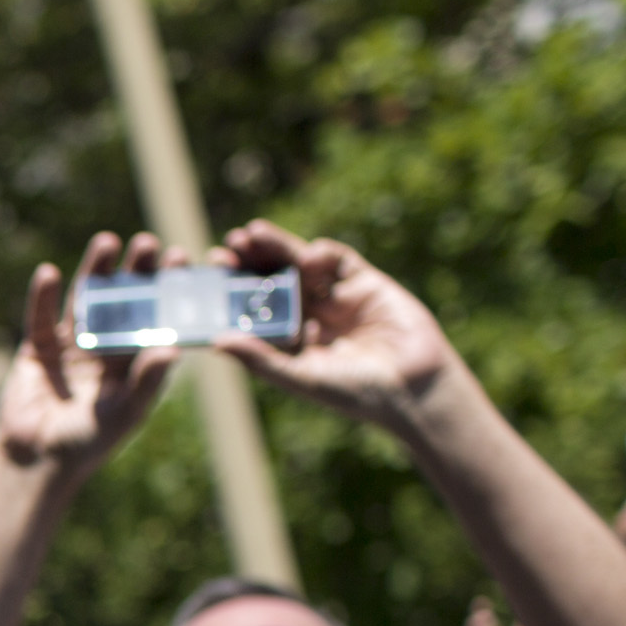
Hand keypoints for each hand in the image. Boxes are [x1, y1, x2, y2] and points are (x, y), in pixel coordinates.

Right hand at [0, 231, 180, 480]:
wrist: (36, 463)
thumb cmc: (88, 444)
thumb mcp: (125, 413)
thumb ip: (147, 381)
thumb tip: (173, 348)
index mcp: (132, 362)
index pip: (155, 317)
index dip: (167, 289)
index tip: (182, 259)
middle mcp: (105, 348)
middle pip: (122, 300)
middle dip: (134, 272)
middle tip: (148, 242)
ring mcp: (70, 346)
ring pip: (85, 300)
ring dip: (94, 271)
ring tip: (107, 241)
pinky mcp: (37, 349)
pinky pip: (40, 317)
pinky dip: (43, 297)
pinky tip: (50, 274)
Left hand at [212, 219, 460, 435]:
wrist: (414, 387)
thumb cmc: (355, 392)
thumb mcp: (302, 376)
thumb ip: (261, 359)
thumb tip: (216, 342)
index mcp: (289, 338)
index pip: (253, 308)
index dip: (232, 291)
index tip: (211, 277)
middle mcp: (310, 314)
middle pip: (273, 280)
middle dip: (250, 262)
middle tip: (227, 246)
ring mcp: (337, 296)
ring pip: (301, 264)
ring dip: (277, 247)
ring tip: (252, 233)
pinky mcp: (366, 282)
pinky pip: (340, 260)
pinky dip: (322, 252)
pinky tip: (307, 254)